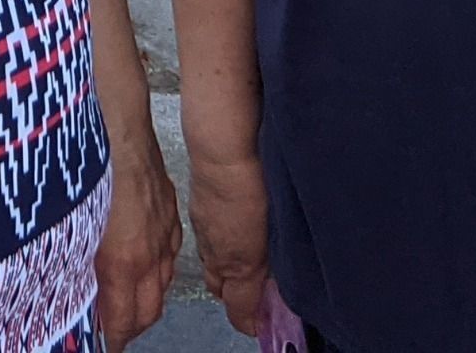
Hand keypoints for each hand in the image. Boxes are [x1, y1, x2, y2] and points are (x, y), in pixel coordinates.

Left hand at [93, 118, 181, 349]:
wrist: (114, 120)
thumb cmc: (86, 168)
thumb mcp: (68, 226)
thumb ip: (73, 267)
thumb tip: (72, 294)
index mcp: (121, 261)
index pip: (124, 323)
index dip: (113, 340)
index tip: (104, 344)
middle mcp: (149, 252)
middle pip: (149, 312)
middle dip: (131, 326)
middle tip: (114, 329)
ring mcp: (164, 231)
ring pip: (162, 283)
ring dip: (145, 297)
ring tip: (124, 300)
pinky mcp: (170, 212)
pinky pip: (170, 252)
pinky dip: (157, 266)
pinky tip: (143, 261)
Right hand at [189, 149, 272, 337]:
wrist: (221, 152)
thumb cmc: (250, 185)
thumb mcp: (275, 233)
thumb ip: (275, 264)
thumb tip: (277, 285)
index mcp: (239, 265)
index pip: (239, 310)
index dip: (249, 321)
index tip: (260, 324)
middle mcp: (216, 254)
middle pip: (219, 289)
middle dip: (234, 296)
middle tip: (255, 291)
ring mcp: (204, 231)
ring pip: (211, 263)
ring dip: (225, 267)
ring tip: (245, 257)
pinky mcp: (198, 210)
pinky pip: (206, 237)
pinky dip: (218, 240)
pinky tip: (232, 225)